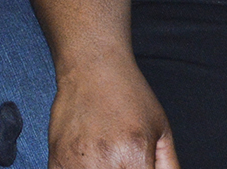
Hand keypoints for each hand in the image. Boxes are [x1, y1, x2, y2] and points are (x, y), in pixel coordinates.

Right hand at [50, 64, 179, 168]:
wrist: (92, 67)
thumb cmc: (130, 95)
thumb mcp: (161, 131)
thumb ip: (169, 167)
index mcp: (135, 159)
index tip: (139, 162)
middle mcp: (105, 164)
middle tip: (123, 153)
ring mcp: (76, 163)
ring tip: (105, 152)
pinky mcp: (57, 160)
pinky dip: (81, 168)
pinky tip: (88, 156)